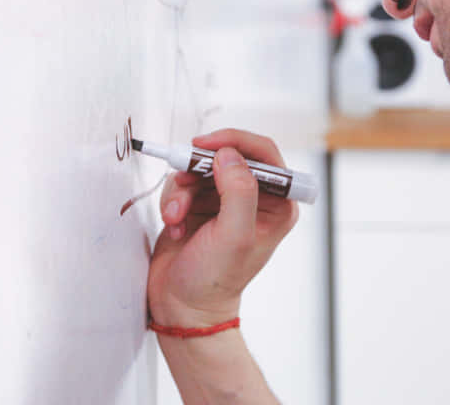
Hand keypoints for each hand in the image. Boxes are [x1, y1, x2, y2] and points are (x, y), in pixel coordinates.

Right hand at [147, 129, 299, 327]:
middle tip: (182, 182)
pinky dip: (173, 201)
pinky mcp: (198, 205)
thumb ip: (238, 192)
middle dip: (199, 169)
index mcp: (277, 204)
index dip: (234, 142)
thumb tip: (228, 155)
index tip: (205, 146)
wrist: (181, 307)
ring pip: (199, 169)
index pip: (264, 154)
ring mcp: (224, 201)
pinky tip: (174, 227)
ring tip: (175, 219)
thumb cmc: (214, 281)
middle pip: (226, 157)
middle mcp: (254, 199)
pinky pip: (182, 184)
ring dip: (181, 191)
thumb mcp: (234, 236)